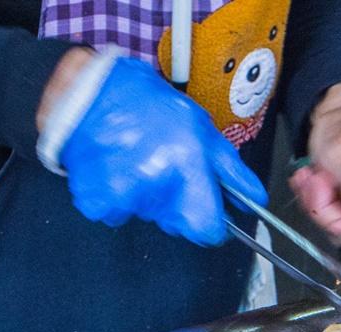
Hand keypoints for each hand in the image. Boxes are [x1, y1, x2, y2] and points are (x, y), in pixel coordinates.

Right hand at [41, 52, 266, 245]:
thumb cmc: (146, 105)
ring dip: (147, 198)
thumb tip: (254, 199)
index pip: (207, 229)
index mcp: (186, 166)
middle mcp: (155, 184)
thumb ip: (230, 169)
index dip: (211, 227)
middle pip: (178, 225)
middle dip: (178, 207)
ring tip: (137, 162)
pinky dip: (117, 198)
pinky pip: (117, 213)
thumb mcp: (200, 128)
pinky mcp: (95, 201)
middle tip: (166, 171)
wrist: (87, 93)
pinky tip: (116, 169)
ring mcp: (123, 195)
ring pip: (148, 217)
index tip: (209, 217)